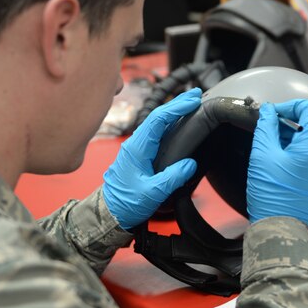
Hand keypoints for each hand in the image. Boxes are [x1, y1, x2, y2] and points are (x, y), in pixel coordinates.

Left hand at [103, 88, 201, 229]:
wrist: (110, 213)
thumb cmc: (126, 203)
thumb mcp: (152, 194)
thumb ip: (172, 178)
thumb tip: (190, 164)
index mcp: (137, 149)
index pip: (158, 119)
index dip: (176, 107)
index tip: (193, 100)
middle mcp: (136, 143)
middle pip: (158, 115)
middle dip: (177, 103)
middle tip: (197, 94)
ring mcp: (137, 147)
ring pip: (157, 122)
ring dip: (174, 111)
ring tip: (191, 103)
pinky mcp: (141, 153)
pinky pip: (156, 132)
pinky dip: (170, 123)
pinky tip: (180, 122)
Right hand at [247, 100, 307, 230]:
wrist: (282, 230)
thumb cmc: (272, 196)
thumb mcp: (262, 155)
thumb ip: (266, 127)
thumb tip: (268, 111)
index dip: (293, 106)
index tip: (277, 113)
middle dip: (291, 126)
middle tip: (271, 133)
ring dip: (296, 143)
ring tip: (275, 154)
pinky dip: (302, 158)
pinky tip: (285, 168)